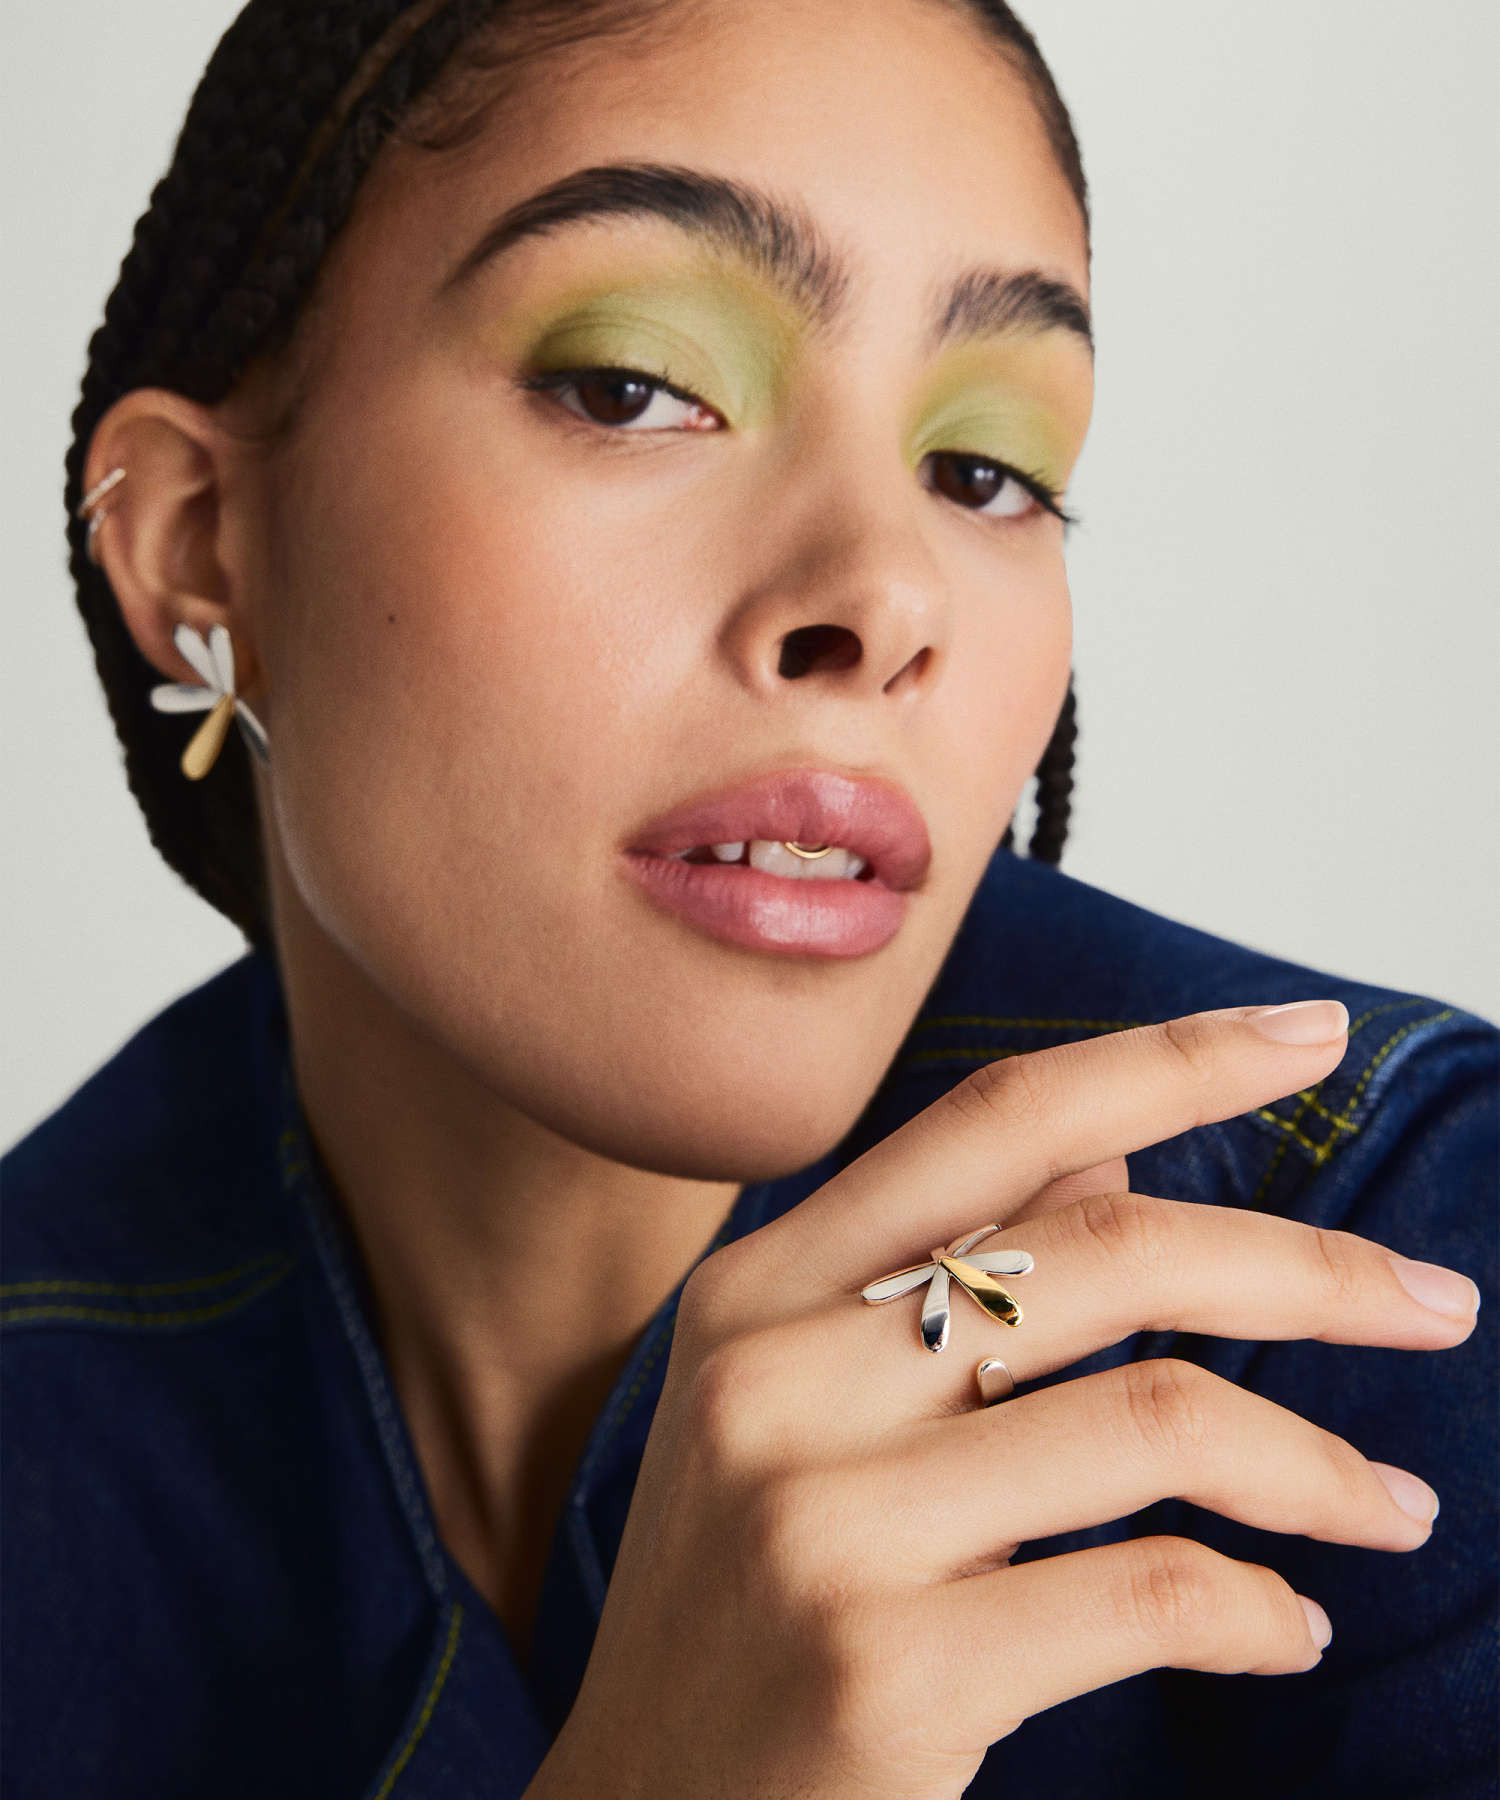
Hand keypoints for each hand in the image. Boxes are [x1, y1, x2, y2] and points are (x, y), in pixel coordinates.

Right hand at [528, 1002, 1476, 1799]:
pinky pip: (1143, 1592)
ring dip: (1312, 1463)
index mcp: (759, 1291)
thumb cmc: (738, 1603)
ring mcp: (823, 1520)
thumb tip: (1114, 1144)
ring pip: (1148, 1416)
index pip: (994, 1120)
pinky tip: (1285, 1627)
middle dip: (1304, 1267)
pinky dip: (1252, 1607)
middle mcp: (777, 1378)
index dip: (1167, 1061)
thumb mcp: (802, 1409)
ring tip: (1390, 1507)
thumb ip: (943, 1266)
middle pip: (1100, 1248)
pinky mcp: (885, 1669)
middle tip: (1434, 1301)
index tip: (1309, 1036)